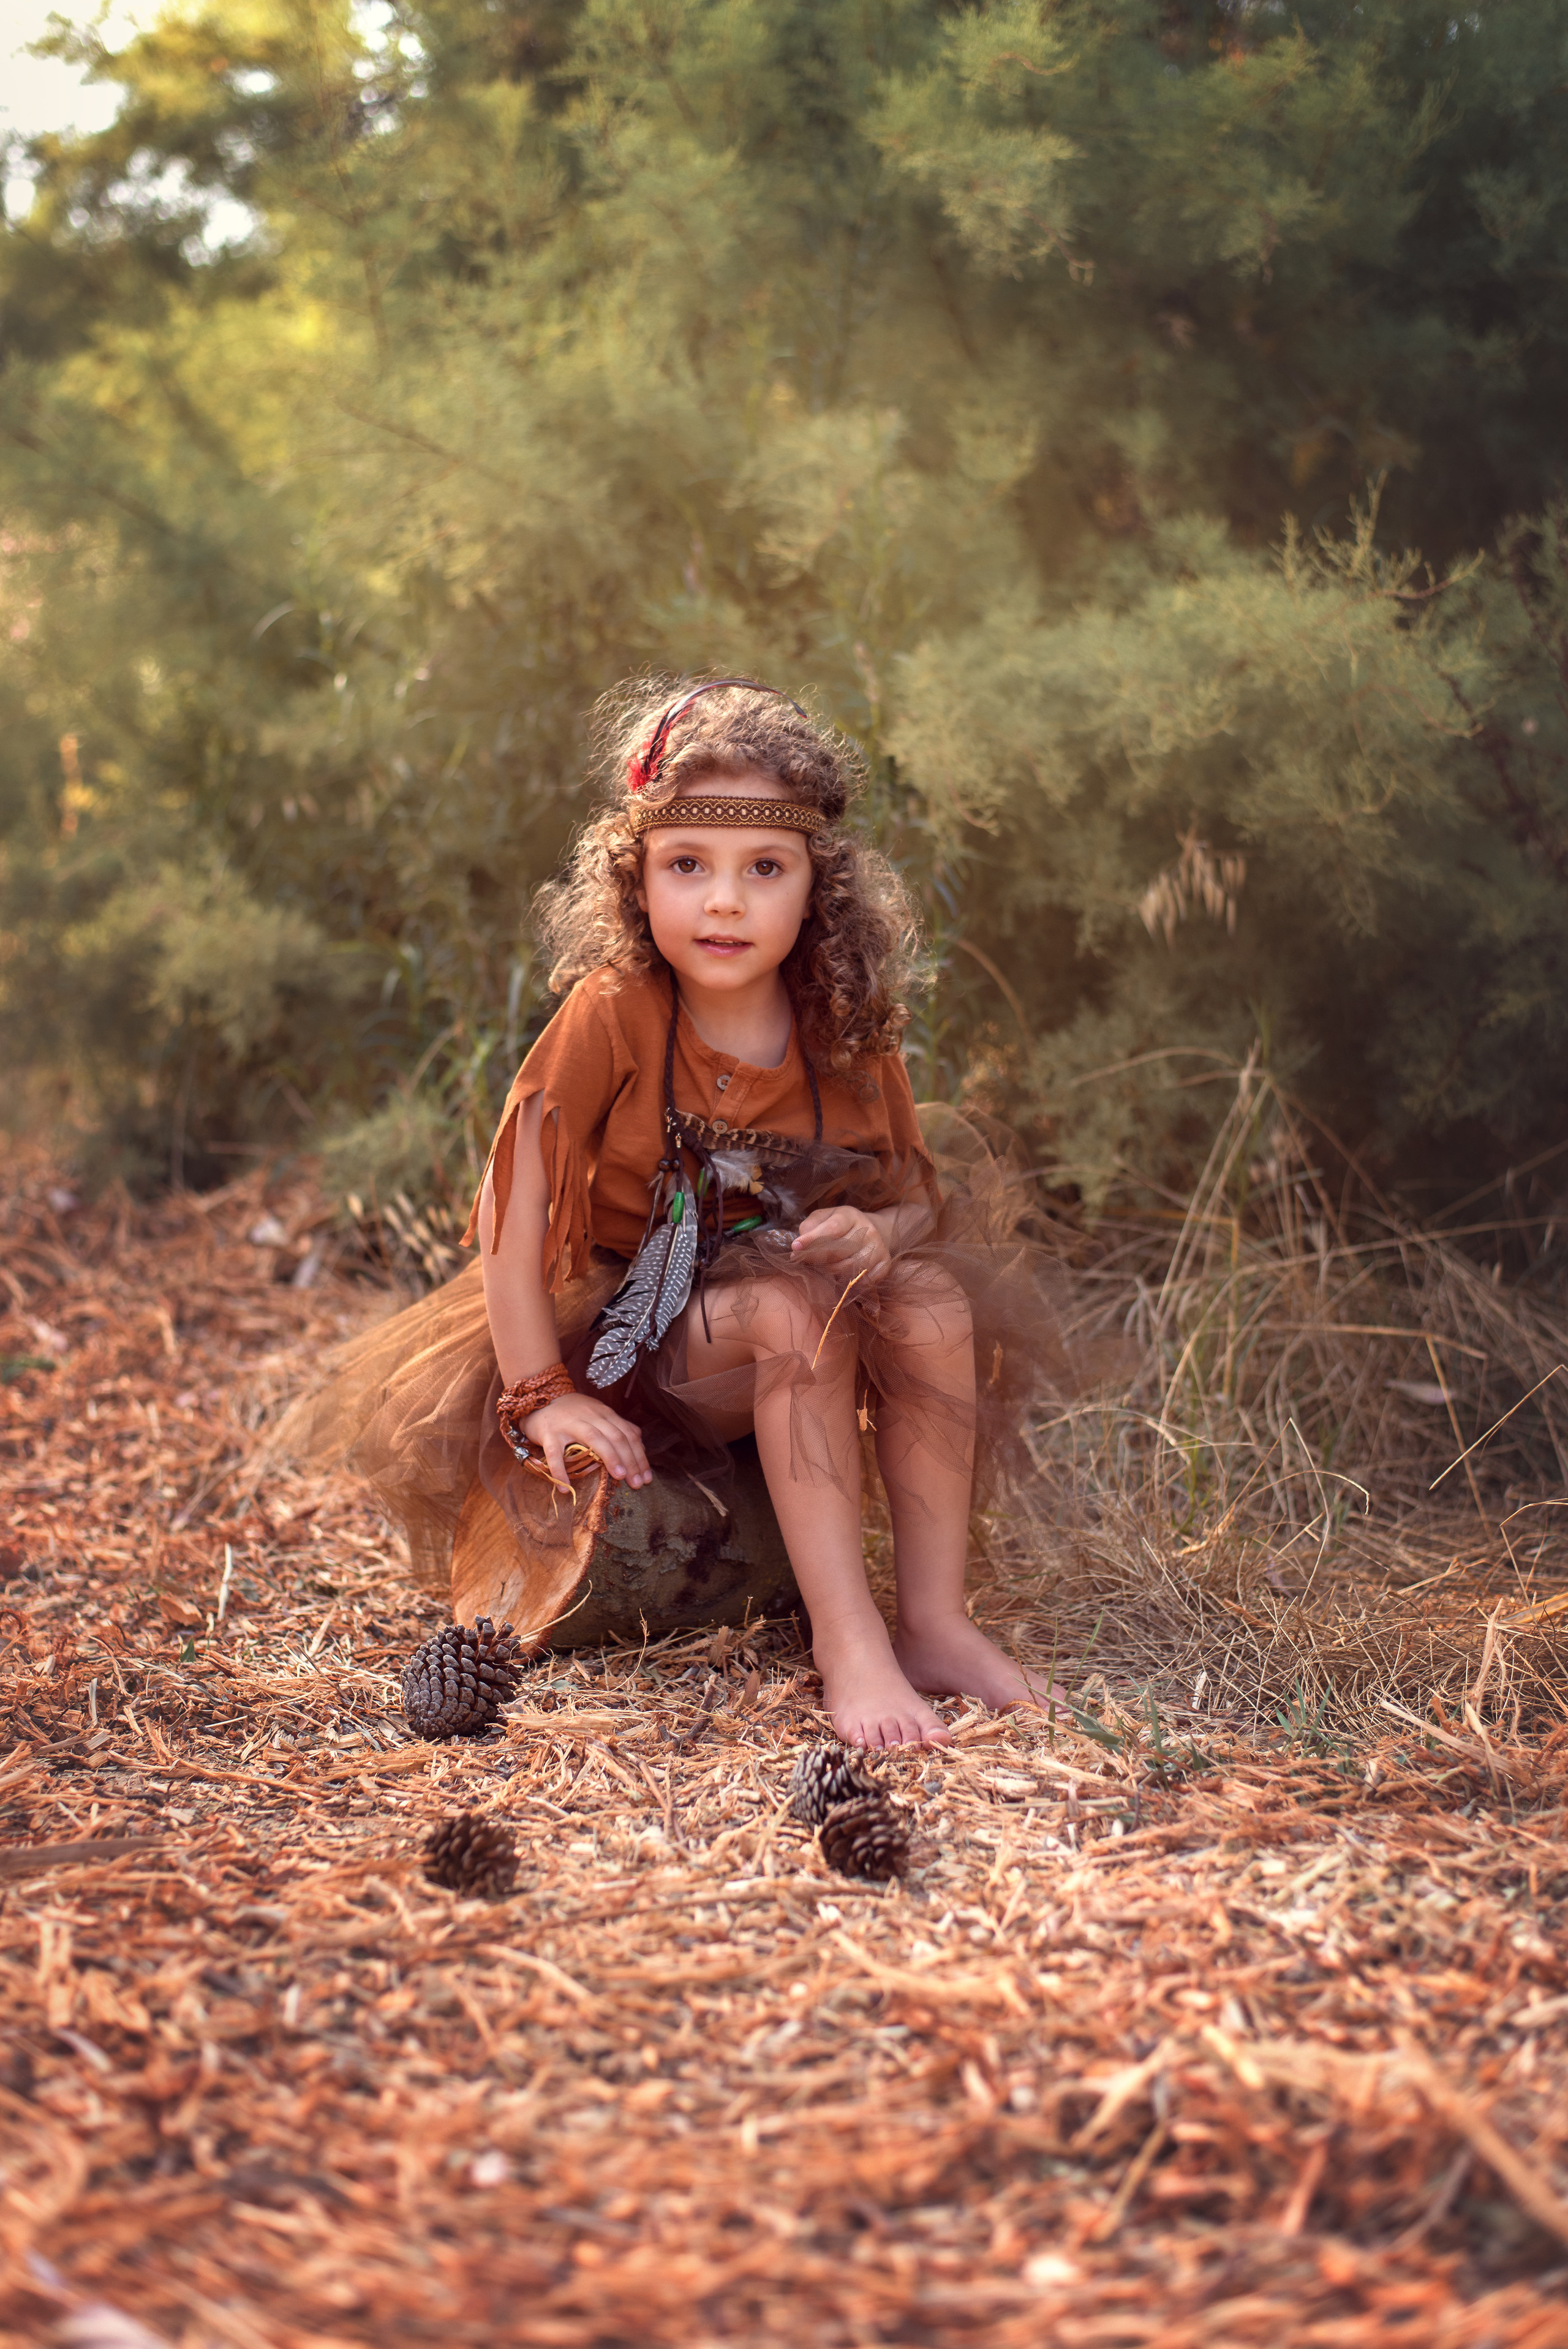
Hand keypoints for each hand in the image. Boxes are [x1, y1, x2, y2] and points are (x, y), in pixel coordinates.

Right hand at [523, 1393, 652, 1492]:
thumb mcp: (598, 1413)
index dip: (639, 1456)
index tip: (646, 1477)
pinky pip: (555, 1454)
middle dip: (630, 1460)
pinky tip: (565, 1488)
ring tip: (619, 1478)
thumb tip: (640, 1444)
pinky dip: (560, 1471)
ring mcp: (569, 1424)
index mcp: (604, 1413)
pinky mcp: (549, 1433)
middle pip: (616, 1436)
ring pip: (594, 1438)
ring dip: (609, 1458)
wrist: (538, 1397)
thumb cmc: (572, 1411)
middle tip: (636, 1483)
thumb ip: (617, 1426)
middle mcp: (590, 1416)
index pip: (628, 1434)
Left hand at [789, 1205, 892, 1285]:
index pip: (832, 1228)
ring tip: (819, 1271)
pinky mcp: (885, 1264)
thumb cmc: (838, 1227)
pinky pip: (865, 1280)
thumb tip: (800, 1244)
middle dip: (817, 1259)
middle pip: (840, 1250)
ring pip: (851, 1267)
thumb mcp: (822, 1219)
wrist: (868, 1232)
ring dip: (830, 1273)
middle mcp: (868, 1230)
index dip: (813, 1239)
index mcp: (850, 1216)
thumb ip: (809, 1227)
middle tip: (803, 1262)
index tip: (795, 1247)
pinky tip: (839, 1280)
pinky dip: (850, 1283)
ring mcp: (879, 1248)